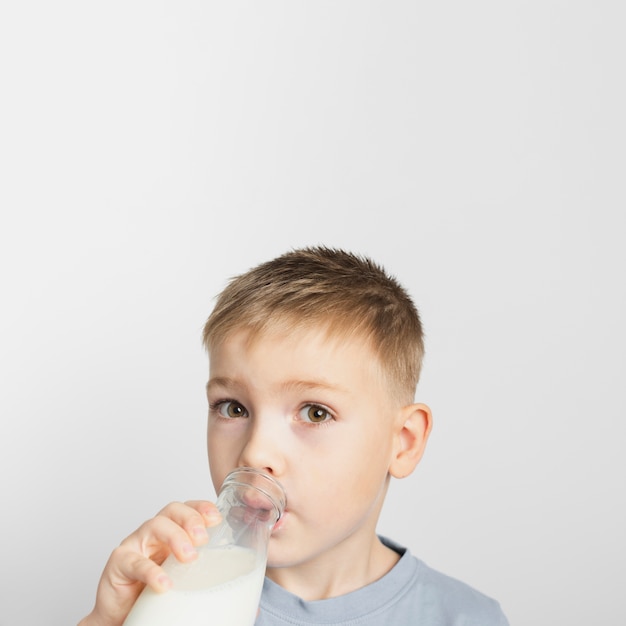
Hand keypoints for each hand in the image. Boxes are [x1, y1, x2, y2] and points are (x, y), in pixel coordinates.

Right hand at [78, 500, 221, 625]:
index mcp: (171, 532)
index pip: (187, 508)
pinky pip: (135, 562)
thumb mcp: (183, 578)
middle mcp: (153, 533)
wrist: (122, 617)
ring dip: (175, 537)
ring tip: (189, 557)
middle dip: (190, 519)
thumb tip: (250, 595)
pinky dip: (152, 572)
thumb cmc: (153, 594)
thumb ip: (207, 574)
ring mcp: (135, 545)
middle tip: (203, 539)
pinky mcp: (119, 564)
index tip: (217, 519)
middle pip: (172, 510)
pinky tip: (165, 584)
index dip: (202, 508)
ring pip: (155, 526)